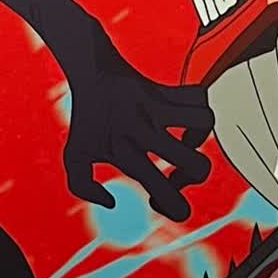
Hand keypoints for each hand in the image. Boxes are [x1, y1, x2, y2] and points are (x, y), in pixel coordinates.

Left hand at [60, 32, 214, 221]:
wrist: (88, 69)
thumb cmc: (85, 119)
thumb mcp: (74, 157)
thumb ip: (82, 187)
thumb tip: (112, 203)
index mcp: (126, 153)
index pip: (163, 191)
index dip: (174, 208)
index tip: (158, 199)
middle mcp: (145, 131)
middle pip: (196, 165)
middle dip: (193, 178)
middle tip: (174, 176)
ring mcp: (158, 108)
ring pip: (204, 122)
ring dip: (201, 139)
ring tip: (183, 144)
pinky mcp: (166, 90)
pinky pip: (199, 96)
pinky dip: (198, 112)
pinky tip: (184, 122)